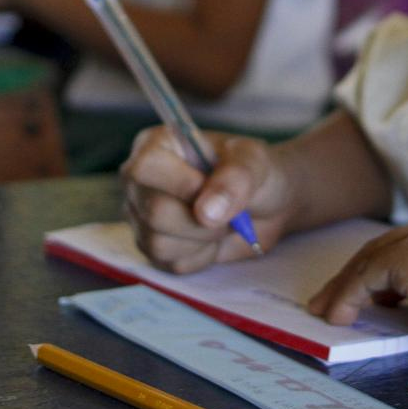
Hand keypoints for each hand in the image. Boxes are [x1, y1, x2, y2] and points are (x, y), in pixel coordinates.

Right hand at [121, 126, 296, 273]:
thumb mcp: (255, 161)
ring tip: (222, 221)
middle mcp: (141, 182)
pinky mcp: (154, 249)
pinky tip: (212, 237)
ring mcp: (142, 218)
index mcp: (157, 145)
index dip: (178, 184)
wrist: (266, 205)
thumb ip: (235, 178)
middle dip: (201, 220)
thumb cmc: (255, 171)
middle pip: (154, 212)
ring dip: (204, 239)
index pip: (144, 168)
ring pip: (160, 244)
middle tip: (229, 210)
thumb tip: (206, 212)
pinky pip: (173, 263)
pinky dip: (203, 255)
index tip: (210, 188)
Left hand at [306, 201, 407, 373]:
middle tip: (343, 300)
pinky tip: (340, 315)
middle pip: (396, 243)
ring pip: (377, 256)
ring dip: (348, 285)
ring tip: (330, 310)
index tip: (386, 296)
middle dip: (365, 273)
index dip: (400, 268)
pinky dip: (348, 294)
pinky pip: (367, 275)